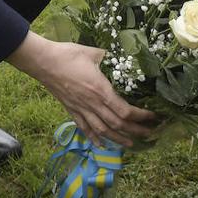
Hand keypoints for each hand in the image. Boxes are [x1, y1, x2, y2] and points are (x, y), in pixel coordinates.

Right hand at [7, 32, 155, 147]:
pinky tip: (101, 144)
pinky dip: (94, 137)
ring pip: (102, 130)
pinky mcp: (71, 110)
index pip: (125, 111)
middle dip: (135, 131)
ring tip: (130, 145)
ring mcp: (81, 109)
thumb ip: (108, 57)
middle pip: (117, 124)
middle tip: (149, 134)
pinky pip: (84, 128)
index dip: (141, 117)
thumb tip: (120, 56)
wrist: (43, 62)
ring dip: (118, 139)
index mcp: (100, 90)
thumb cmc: (68, 54)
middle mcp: (92, 104)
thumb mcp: (93, 52)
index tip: (153, 117)